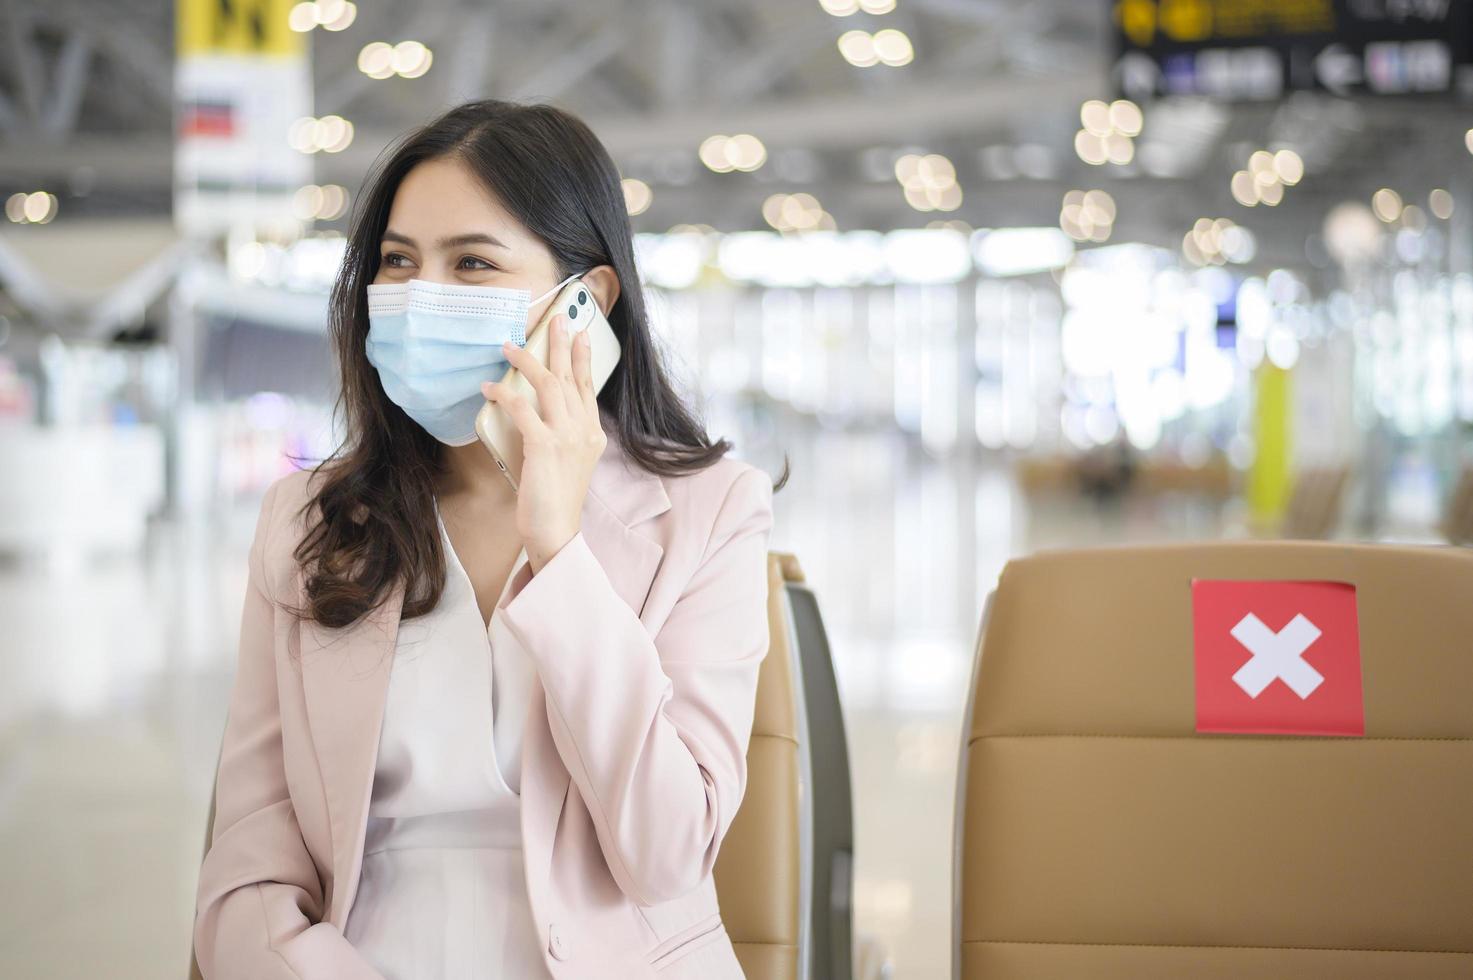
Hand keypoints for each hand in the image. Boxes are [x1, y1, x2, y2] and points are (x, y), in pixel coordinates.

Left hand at [481, 315, 604, 573]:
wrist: (556, 531)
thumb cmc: (556, 501)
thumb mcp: (568, 463)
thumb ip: (562, 436)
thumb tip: (537, 412)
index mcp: (592, 434)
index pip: (588, 387)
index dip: (583, 358)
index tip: (580, 334)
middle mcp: (584, 431)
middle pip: (571, 377)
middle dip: (561, 345)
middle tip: (554, 320)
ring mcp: (566, 437)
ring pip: (549, 384)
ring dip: (527, 361)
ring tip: (509, 346)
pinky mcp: (544, 447)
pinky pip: (523, 408)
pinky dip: (505, 394)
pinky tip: (490, 387)